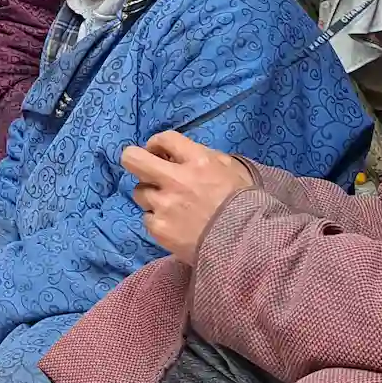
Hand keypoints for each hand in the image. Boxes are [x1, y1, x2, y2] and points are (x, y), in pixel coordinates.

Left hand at [121, 131, 254, 262]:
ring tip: (170, 206)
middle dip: (135, 159)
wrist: (249, 244)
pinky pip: (147, 218)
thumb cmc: (245, 204)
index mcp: (197, 161)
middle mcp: (175, 180)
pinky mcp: (159, 228)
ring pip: (139, 192)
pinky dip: (158, 221)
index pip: (164, 138)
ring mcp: (164, 205)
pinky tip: (175, 226)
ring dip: (152, 196)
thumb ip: (204, 157)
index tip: (159, 152)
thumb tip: (182, 155)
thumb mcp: (232, 169)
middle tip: (145, 169)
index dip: (157, 143)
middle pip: (133, 159)